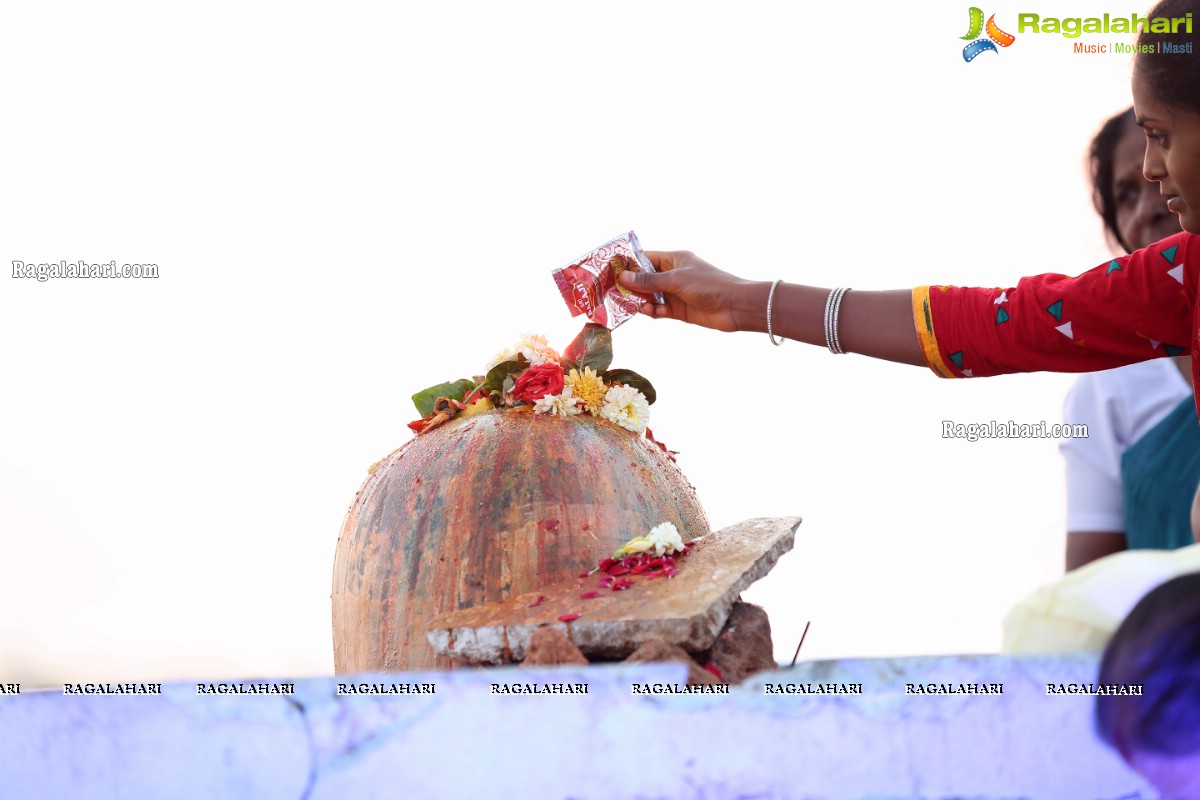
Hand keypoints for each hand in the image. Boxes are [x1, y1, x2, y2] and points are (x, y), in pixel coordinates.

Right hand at [618, 251, 754, 332]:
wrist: (735, 307)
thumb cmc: (709, 284)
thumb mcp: (676, 280)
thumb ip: (649, 281)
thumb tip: (623, 277)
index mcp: (675, 259)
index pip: (646, 258)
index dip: (629, 264)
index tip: (611, 269)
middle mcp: (674, 275)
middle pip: (645, 279)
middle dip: (631, 285)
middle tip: (612, 290)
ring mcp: (676, 293)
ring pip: (650, 296)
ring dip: (640, 300)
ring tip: (626, 304)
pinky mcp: (679, 310)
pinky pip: (659, 310)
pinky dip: (652, 311)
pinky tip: (648, 312)